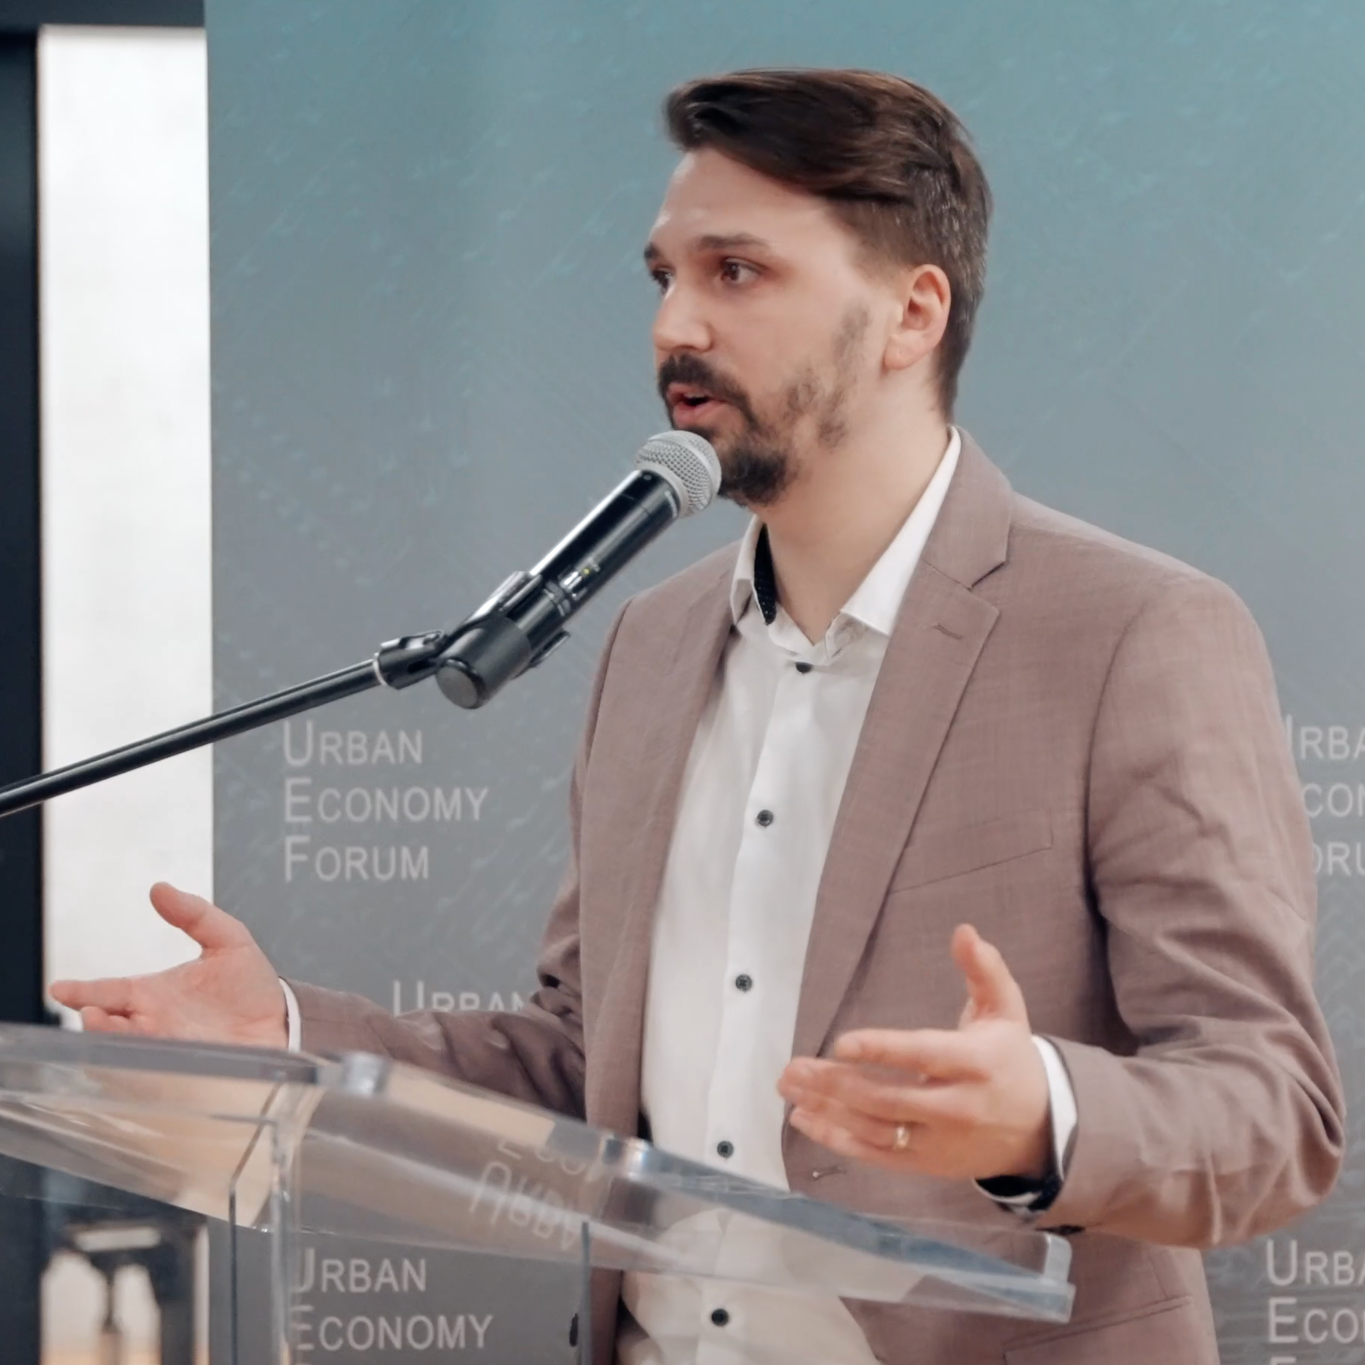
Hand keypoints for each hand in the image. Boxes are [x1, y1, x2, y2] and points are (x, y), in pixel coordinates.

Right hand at [49, 882, 287, 1049]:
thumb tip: (160, 888)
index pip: (109, 992)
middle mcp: (152, 1023)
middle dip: (96, 1019)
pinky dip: (145, 1063)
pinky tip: (145, 1050)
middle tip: (92, 1010)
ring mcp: (167, 1048)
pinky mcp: (186, 1068)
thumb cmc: (250, 985)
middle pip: (109, 1024)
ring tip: (108, 1025)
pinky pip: (156, 1070)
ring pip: (127, 1048)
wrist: (282, 1021)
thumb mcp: (228, 939)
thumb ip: (195, 914)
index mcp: (153, 994)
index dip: (83, 992)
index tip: (59, 988)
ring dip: (115, 1040)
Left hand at [777, 924, 1050, 1181]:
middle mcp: (957, 1108)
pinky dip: (836, 1139)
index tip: (841, 1044)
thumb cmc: (1009, 1059)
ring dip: (827, 1109)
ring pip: (875, 1128)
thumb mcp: (1006, 1009)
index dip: (883, 1051)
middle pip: (889, 1098)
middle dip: (836, 1084)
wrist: (1040, 1129)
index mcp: (976, 1065)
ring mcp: (939, 1142)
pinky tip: (804, 1119)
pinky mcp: (925, 1164)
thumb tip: (964, 932)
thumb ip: (984, 970)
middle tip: (793, 1068)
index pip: (924, 1056)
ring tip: (788, 1087)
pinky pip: (875, 1155)